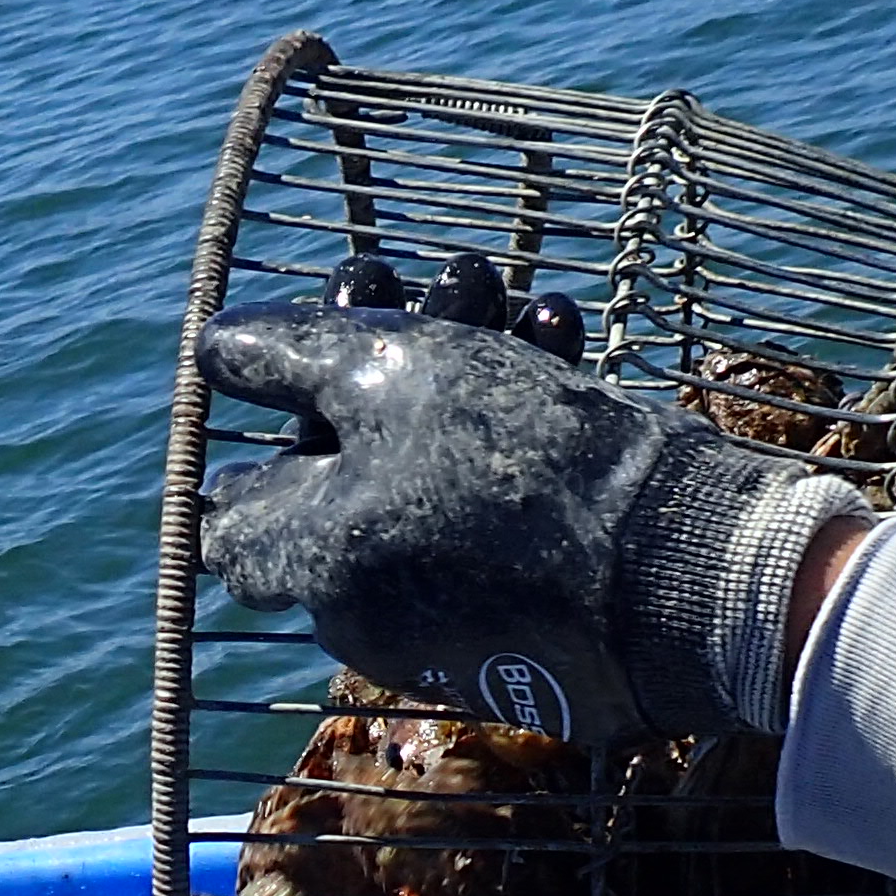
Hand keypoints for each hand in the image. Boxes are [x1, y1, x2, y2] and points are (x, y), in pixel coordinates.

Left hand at [191, 301, 864, 739]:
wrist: (683, 567)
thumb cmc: (524, 467)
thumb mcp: (391, 377)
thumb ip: (290, 358)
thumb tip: (211, 346)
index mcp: (312, 566)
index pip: (235, 504)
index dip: (263, 412)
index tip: (310, 342)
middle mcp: (362, 607)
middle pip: (338, 468)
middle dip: (376, 359)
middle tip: (427, 280)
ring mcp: (440, 615)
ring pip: (420, 472)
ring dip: (454, 369)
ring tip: (502, 288)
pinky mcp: (517, 606)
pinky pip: (487, 506)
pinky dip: (510, 419)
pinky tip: (555, 337)